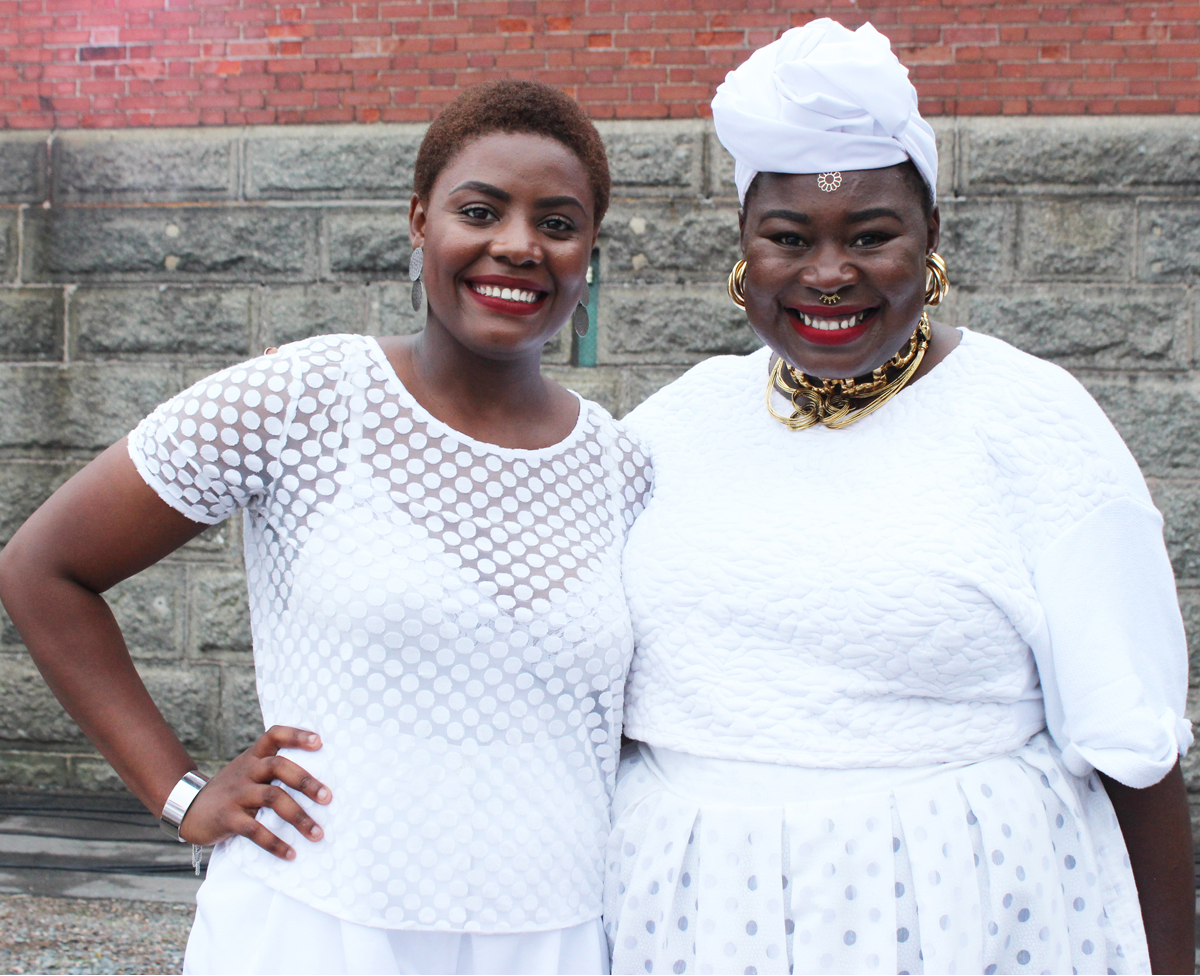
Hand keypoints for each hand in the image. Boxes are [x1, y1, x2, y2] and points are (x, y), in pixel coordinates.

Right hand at [178, 725, 330, 860]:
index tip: (320, 742)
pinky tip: (290, 854)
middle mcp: (246, 771)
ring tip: (317, 834)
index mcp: (254, 757)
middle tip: (328, 798)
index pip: (274, 735)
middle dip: (306, 781)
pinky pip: (254, 830)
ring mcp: (236, 793)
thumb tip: (318, 784)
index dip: (296, 735)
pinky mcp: (227, 818)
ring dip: (298, 816)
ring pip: (272, 798)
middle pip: (278, 766)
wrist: (188, 808)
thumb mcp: (248, 772)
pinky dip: (274, 843)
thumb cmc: (231, 790)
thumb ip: (273, 771)